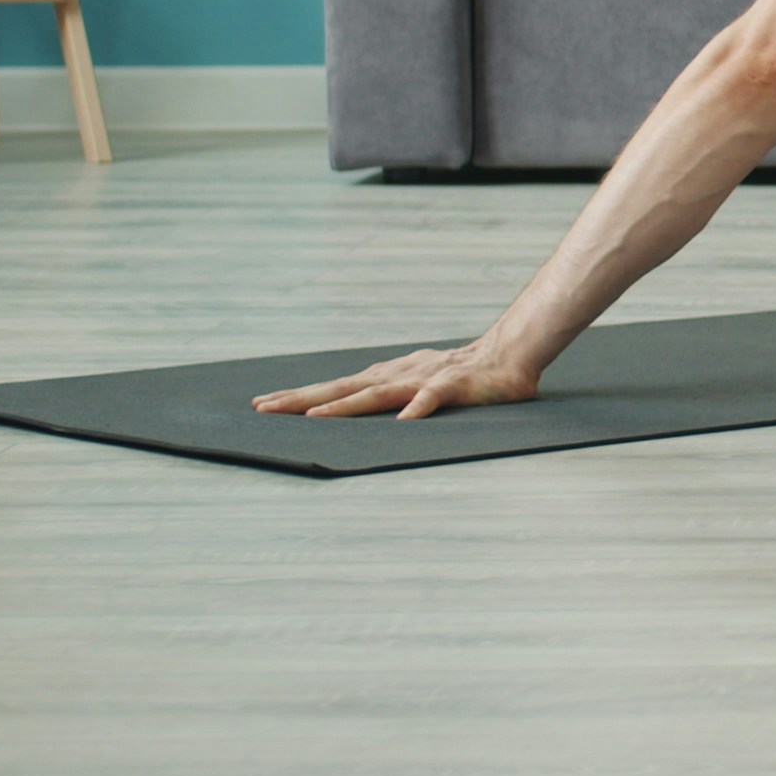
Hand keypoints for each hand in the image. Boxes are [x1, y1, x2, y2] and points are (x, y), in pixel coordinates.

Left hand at [253, 339, 540, 421]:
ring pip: (378, 393)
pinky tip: (406, 419)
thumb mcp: (421, 384)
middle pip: (344, 387)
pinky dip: (419, 407)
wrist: (511, 355)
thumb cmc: (467, 376)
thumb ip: (394, 394)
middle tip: (264, 408)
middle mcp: (399, 374)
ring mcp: (424, 378)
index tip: (265, 404)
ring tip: (313, 416)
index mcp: (389, 376)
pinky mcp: (454, 385)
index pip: (338, 386)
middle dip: (302, 398)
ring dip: (345, 404)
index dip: (301, 396)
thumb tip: (363, 407)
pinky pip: (434, 397)